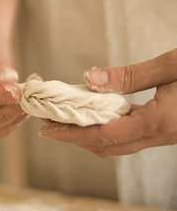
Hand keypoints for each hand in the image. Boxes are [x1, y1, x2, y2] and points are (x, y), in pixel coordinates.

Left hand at [38, 49, 176, 156]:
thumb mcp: (170, 66)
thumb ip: (130, 76)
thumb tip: (89, 78)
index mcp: (159, 122)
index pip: (104, 135)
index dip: (72, 133)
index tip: (46, 129)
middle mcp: (161, 135)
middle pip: (107, 144)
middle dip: (74, 135)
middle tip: (48, 120)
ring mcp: (165, 135)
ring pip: (119, 143)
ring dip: (90, 134)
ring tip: (65, 117)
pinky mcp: (167, 130)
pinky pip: (130, 136)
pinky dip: (107, 128)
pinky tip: (95, 114)